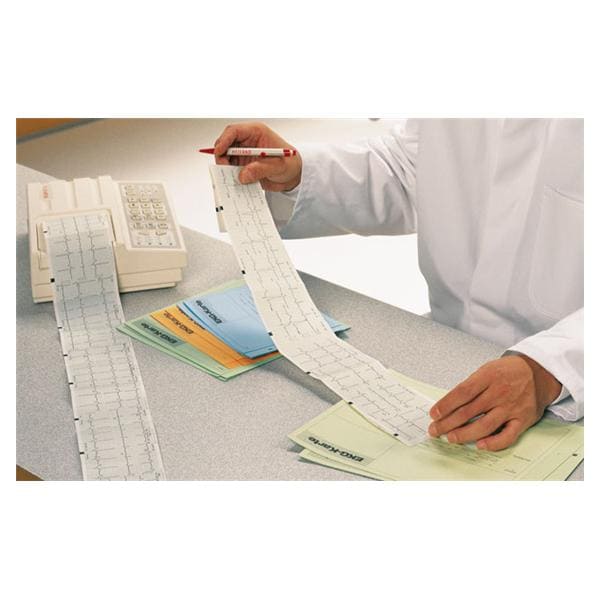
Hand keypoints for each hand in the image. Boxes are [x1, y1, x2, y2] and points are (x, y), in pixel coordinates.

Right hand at [214, 122, 301, 191]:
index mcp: (256, 132)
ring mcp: (243, 154)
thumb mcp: (278, 166)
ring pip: (225, 157)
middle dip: (222, 156)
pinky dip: (230, 175)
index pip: (234, 131)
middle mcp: (247, 141)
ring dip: (225, 167)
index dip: (224, 140)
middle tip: (224, 168)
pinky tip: (236, 182)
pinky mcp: (242, 166)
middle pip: (225, 143)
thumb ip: (261, 170)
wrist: (293, 176)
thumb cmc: (290, 164)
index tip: (220, 151)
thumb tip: (243, 175)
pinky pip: (231, 169)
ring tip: (232, 178)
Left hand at [428, 355, 561, 450]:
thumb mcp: (486, 370)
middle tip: (435, 430)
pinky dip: (494, 443)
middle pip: (469, 411)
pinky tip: (480, 445)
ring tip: (451, 438)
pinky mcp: (522, 420)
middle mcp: (499, 393)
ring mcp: (511, 407)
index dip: (446, 404)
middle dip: (448, 423)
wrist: (538, 373)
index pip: (462, 393)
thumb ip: (470, 386)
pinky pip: (507, 435)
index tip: (434, 414)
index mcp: (488, 377)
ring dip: (465, 434)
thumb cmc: (507, 372)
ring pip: (485, 425)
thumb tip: (448, 405)